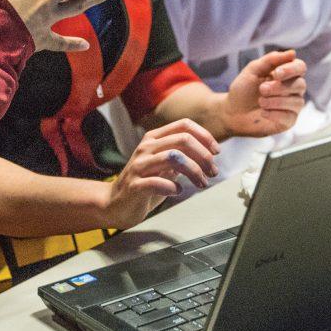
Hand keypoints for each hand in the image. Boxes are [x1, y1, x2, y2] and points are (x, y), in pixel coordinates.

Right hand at [102, 120, 220, 229]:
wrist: (114, 204)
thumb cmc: (143, 185)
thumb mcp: (165, 166)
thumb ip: (182, 156)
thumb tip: (208, 153)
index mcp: (154, 139)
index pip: (184, 125)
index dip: (204, 136)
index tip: (216, 152)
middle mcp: (146, 148)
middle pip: (183, 140)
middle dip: (204, 156)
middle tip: (213, 172)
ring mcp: (139, 165)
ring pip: (173, 157)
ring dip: (194, 171)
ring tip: (202, 183)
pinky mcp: (134, 185)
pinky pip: (158, 182)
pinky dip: (174, 187)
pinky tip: (178, 191)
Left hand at [218, 50, 306, 136]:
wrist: (232, 112)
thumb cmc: (243, 89)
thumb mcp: (253, 70)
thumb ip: (271, 60)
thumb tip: (292, 53)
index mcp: (286, 73)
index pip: (300, 67)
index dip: (291, 70)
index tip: (276, 73)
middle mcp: (293, 89)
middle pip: (300, 84)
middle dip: (280, 87)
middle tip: (262, 89)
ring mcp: (292, 105)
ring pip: (297, 102)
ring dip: (276, 101)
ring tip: (260, 101)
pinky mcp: (288, 121)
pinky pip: (290, 117)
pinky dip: (275, 114)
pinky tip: (263, 112)